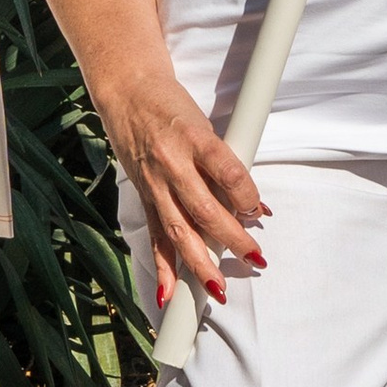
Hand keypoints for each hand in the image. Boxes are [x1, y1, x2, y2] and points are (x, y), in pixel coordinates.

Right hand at [96, 59, 269, 310]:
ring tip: (219, 287)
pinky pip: (154, 236)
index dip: (246, 195)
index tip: (259, 210)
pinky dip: (162, 267)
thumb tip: (250, 203)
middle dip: (231, 238)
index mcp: (193, 137)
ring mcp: (154, 183)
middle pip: (204, 209)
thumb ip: (224, 162)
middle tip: (255, 257)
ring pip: (178, 230)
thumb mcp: (203, 124)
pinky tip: (169, 294)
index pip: (227, 172)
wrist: (127, 92)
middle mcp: (172, 163)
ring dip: (200, 263)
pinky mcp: (143, 195)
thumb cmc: (172, 106)